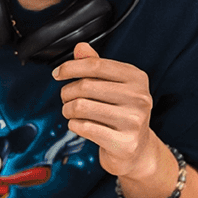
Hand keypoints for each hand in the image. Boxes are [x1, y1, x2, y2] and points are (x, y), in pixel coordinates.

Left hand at [52, 41, 157, 178]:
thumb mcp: (114, 86)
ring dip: (68, 110)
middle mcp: (139, 97)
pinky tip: (79, 125)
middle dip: (67, 92)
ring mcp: (133, 121)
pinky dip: (74, 125)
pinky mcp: (124, 142)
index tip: (58, 73)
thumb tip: (81, 47)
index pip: (96, 64)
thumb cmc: (122, 114)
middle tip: (66, 98)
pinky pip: (84, 127)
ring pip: (81, 107)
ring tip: (71, 112)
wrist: (136, 150)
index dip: (71, 67)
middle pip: (86, 86)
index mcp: (137, 78)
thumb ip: (97, 66)